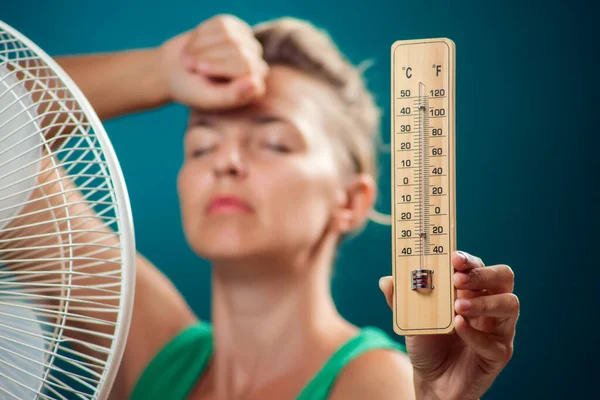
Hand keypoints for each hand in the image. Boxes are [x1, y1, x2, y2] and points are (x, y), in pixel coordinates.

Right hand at [158, 14, 268, 109]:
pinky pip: (220, 24)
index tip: (199, 71)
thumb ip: (232, 96)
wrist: (173, 73)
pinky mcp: (236, 29)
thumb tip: (254, 83)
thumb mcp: (209, 98)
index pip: (247, 68)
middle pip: (238, 49)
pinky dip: (201, 34)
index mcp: (254, 89)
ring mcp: (247, 46)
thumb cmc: (192, 90)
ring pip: (228, 35)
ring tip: (190, 59)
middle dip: (207, 55)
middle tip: (190, 66)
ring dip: (200, 46)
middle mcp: (256, 67)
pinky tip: (195, 46)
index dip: (219, 66)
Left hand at [379, 251, 519, 399]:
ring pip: (509, 304)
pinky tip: (458, 329)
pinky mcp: (499, 352)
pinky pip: (495, 340)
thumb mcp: (410, 318)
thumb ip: (400, 299)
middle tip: (457, 280)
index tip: (453, 258)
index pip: (478, 265)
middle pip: (503, 277)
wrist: (432, 380)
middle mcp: (489, 303)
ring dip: (483, 302)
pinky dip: (475, 333)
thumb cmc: (427, 342)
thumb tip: (386, 280)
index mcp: (470, 290)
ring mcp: (498, 327)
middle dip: (482, 274)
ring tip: (456, 307)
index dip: (468, 259)